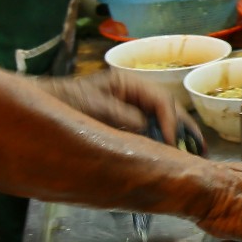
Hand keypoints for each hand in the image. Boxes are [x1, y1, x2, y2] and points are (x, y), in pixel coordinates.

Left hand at [39, 71, 184, 145]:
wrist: (41, 109)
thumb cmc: (64, 103)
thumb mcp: (95, 107)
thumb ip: (122, 115)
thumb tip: (147, 129)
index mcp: (127, 84)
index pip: (160, 100)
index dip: (170, 122)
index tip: (172, 143)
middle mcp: (132, 95)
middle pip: (167, 111)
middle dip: (184, 130)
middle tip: (200, 150)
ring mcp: (128, 110)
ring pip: (161, 123)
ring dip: (178, 138)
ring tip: (196, 156)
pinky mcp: (123, 126)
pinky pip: (148, 134)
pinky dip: (161, 144)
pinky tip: (171, 157)